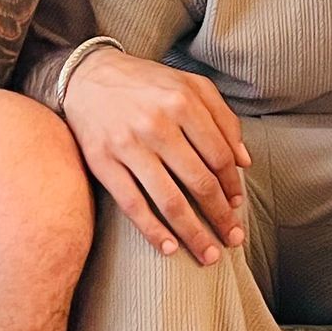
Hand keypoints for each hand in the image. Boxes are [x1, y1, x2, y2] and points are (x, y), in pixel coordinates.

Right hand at [61, 48, 249, 264]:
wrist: (86, 75)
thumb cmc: (145, 83)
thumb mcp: (189, 84)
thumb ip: (223, 117)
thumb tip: (244, 161)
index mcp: (182, 102)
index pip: (219, 156)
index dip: (232, 186)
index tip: (237, 205)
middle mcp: (156, 124)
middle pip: (199, 182)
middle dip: (221, 217)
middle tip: (233, 239)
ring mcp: (128, 146)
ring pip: (169, 200)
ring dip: (194, 233)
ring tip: (209, 255)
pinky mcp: (102, 162)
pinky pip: (132, 205)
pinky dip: (153, 231)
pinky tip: (170, 248)